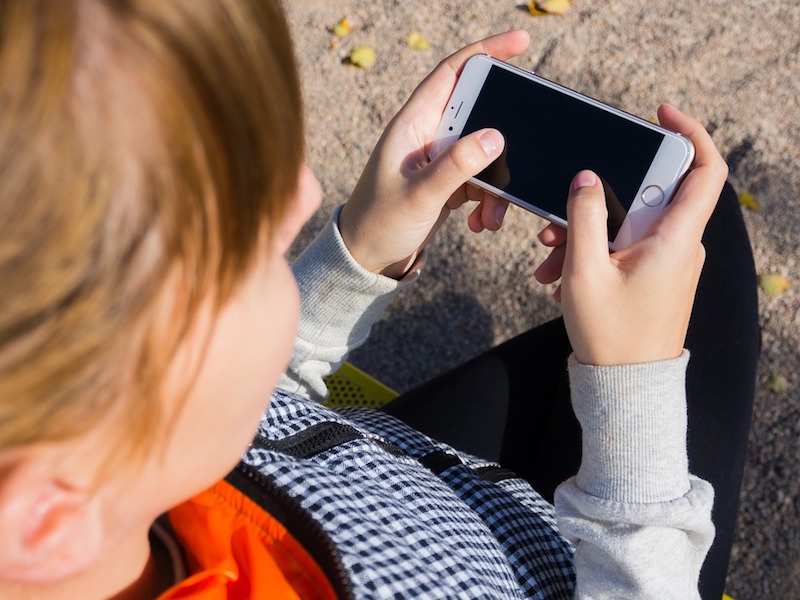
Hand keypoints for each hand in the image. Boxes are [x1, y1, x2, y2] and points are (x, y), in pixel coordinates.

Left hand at [339, 30, 530, 278]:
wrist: (366, 259)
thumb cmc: (379, 223)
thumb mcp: (419, 195)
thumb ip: (457, 166)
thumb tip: (496, 136)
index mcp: (412, 124)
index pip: (452, 72)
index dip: (486, 51)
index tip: (522, 42)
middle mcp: (426, 135)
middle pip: (478, 113)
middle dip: (503, 136)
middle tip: (524, 150)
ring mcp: (438, 159)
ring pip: (484, 153)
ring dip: (497, 183)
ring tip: (492, 215)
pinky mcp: (447, 182)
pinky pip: (481, 180)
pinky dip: (489, 200)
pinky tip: (482, 222)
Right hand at [534, 104, 727, 364]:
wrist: (624, 385)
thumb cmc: (611, 334)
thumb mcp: (585, 271)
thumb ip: (584, 217)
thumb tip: (588, 178)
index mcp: (676, 239)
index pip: (704, 170)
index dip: (690, 133)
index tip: (661, 115)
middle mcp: (680, 246)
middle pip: (648, 195)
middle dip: (601, 196)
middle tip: (565, 208)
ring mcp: (668, 263)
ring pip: (628, 223)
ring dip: (587, 230)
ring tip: (549, 254)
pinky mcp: (653, 277)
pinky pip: (624, 248)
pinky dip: (593, 251)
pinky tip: (559, 273)